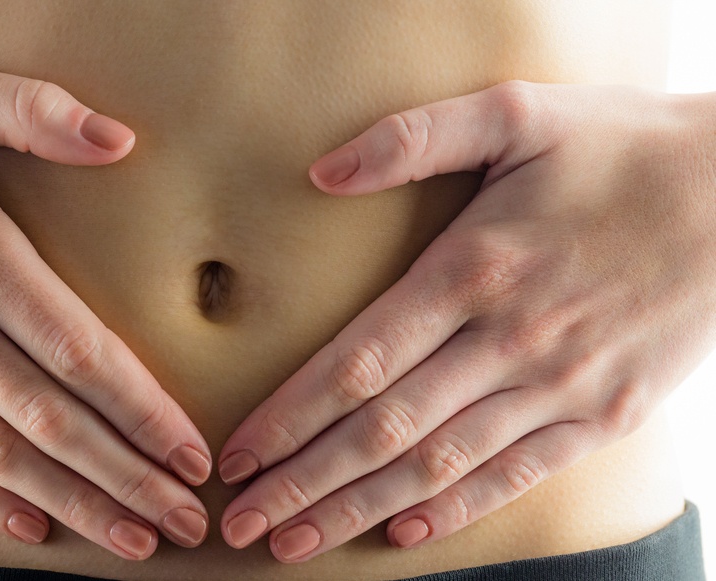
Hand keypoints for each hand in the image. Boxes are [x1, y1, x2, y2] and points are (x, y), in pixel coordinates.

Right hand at [0, 57, 210, 559]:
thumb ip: (30, 110)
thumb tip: (121, 139)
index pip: (79, 349)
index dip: (143, 409)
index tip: (191, 453)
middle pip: (50, 417)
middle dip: (127, 476)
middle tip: (184, 519)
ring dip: (71, 502)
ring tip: (131, 539)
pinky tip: (30, 526)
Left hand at [217, 81, 715, 560]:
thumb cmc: (621, 146)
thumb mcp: (518, 112)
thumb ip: (413, 138)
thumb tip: (322, 171)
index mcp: (475, 269)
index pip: (358, 362)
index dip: (290, 416)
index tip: (237, 454)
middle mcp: (511, 340)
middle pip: (384, 430)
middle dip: (304, 482)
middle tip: (239, 523)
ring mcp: (562, 386)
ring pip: (440, 466)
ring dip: (359, 509)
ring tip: (296, 542)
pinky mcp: (606, 414)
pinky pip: (517, 476)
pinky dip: (456, 510)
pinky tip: (401, 534)